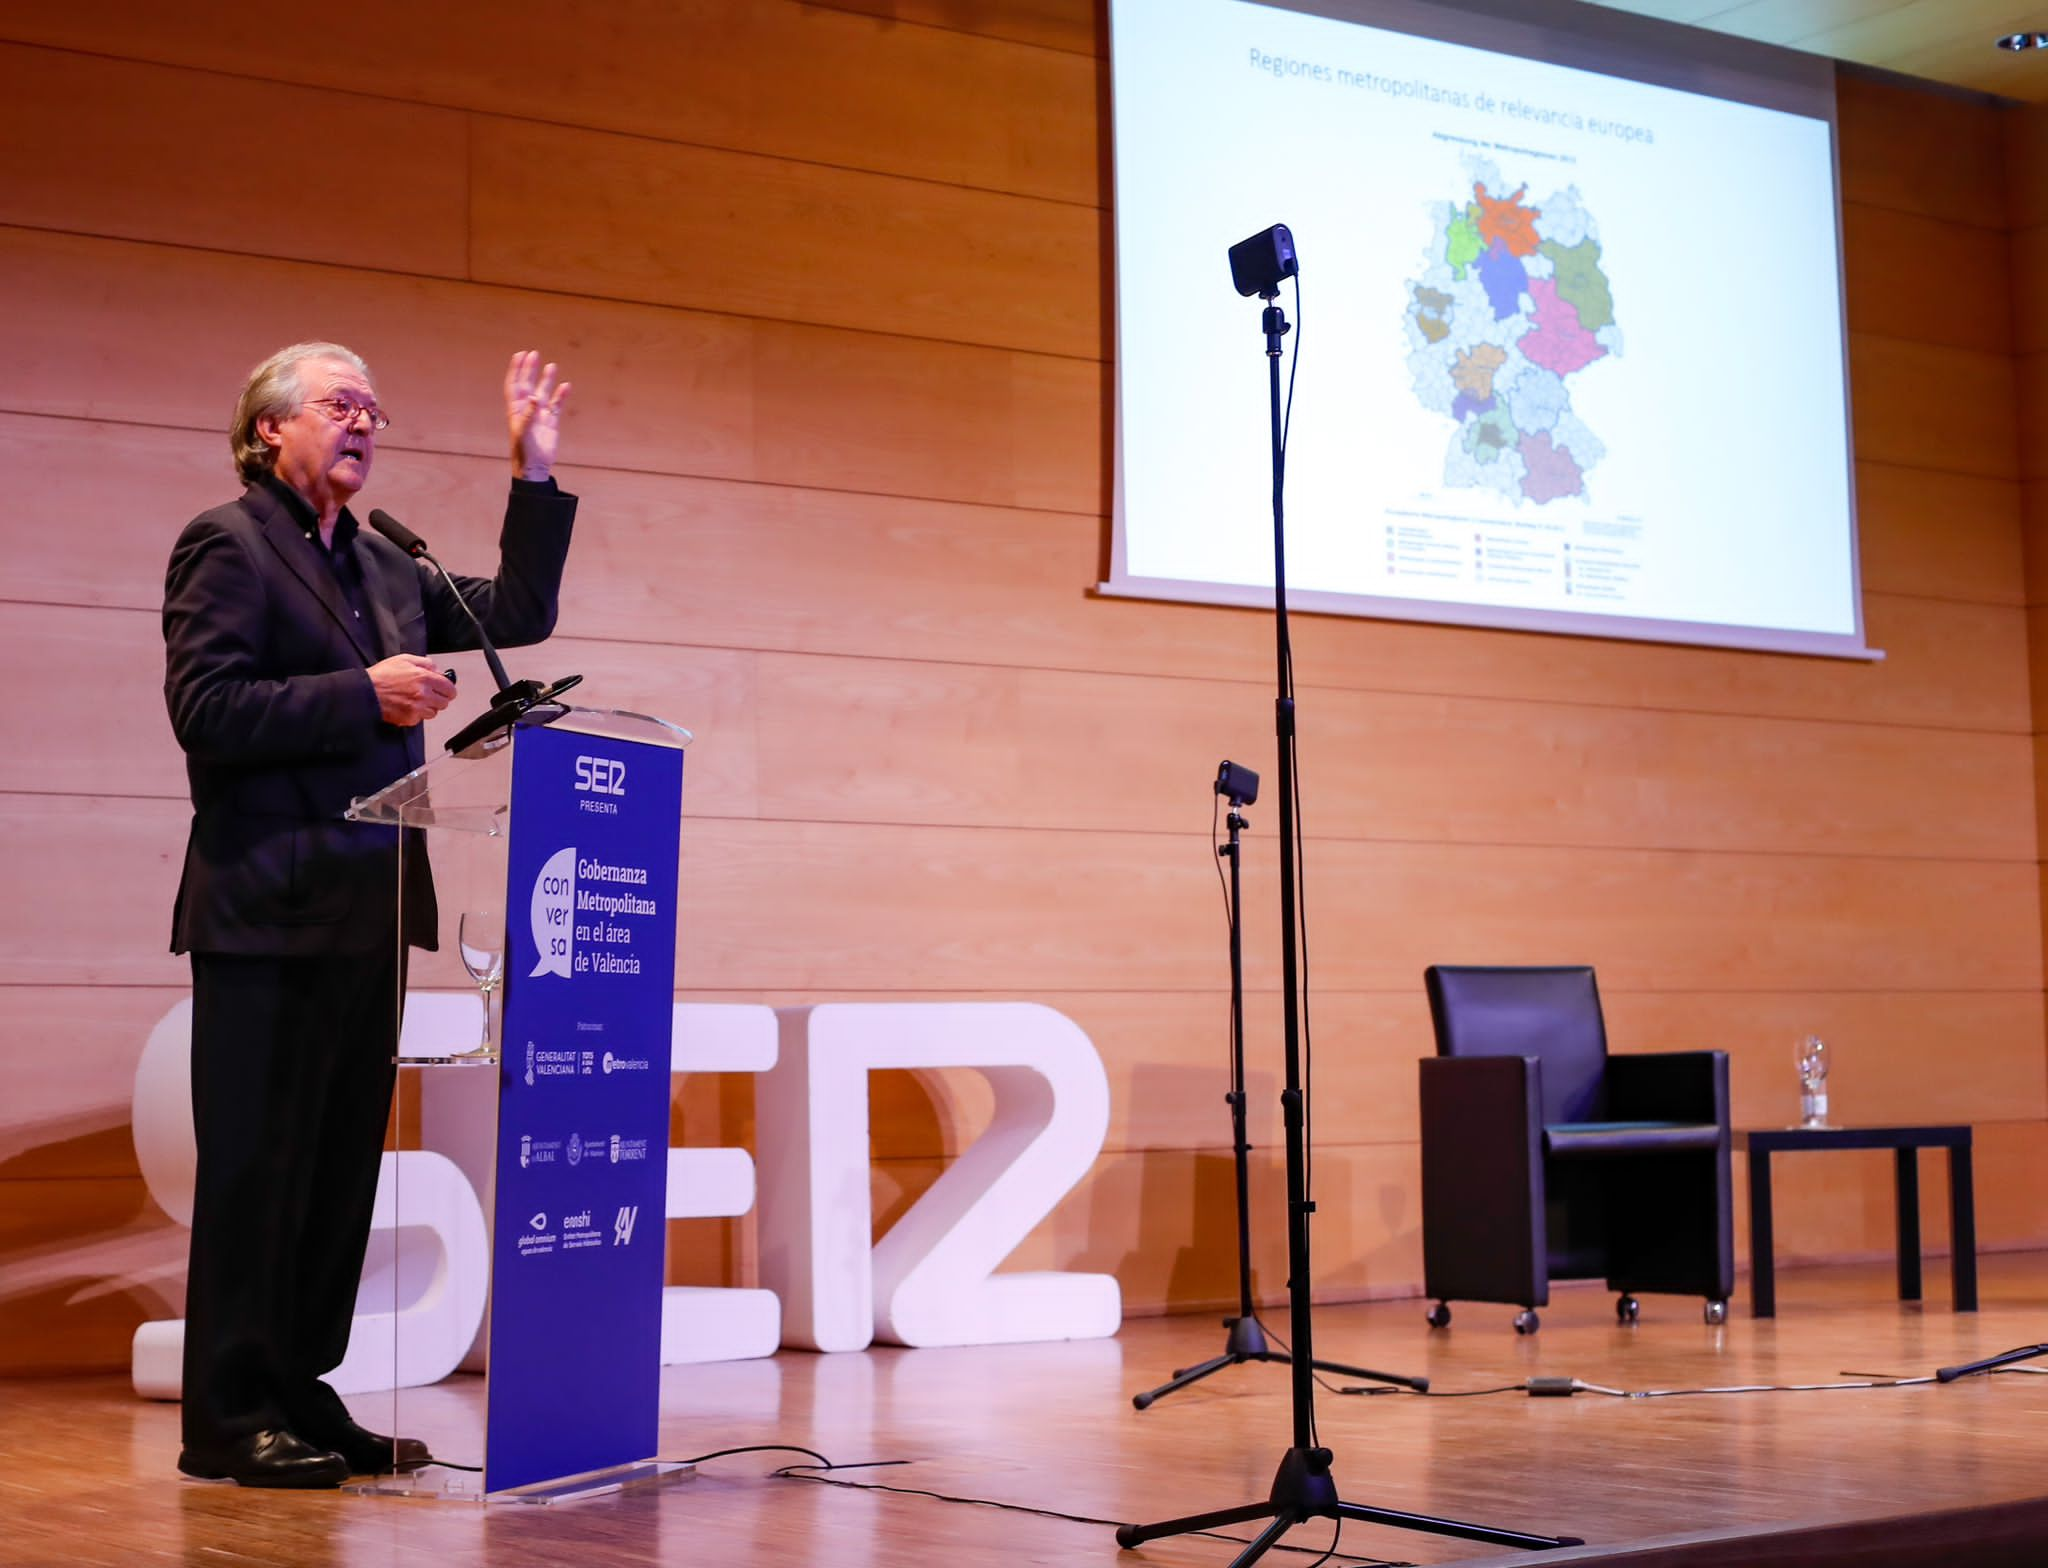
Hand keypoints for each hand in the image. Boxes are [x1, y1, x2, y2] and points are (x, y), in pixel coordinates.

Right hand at [368, 655, 456, 726]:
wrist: (366, 691)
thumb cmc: (382, 675)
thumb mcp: (404, 659)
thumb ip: (425, 663)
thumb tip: (437, 669)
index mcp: (424, 678)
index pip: (450, 688)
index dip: (448, 689)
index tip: (446, 689)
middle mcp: (423, 694)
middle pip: (444, 702)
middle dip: (439, 698)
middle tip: (429, 694)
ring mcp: (417, 708)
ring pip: (434, 712)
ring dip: (428, 707)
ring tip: (415, 700)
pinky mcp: (410, 719)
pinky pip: (421, 719)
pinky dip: (416, 714)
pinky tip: (407, 706)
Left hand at [506, 350, 570, 480]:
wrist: (535, 466)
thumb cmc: (524, 451)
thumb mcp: (522, 432)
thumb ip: (528, 414)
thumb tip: (534, 396)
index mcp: (516, 409)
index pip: (514, 385)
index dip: (516, 370)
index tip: (520, 355)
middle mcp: (527, 408)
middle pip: (528, 384)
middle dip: (530, 370)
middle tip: (534, 354)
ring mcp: (540, 414)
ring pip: (544, 391)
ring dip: (547, 379)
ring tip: (552, 365)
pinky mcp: (551, 421)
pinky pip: (557, 404)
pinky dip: (561, 395)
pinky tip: (566, 386)